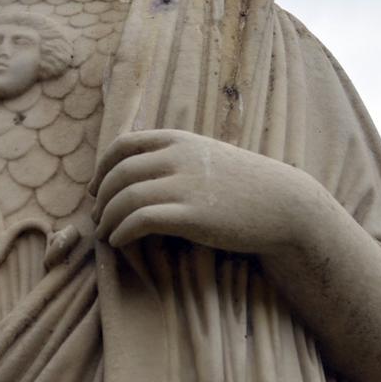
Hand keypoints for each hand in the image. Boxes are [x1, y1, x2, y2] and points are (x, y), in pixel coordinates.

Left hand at [89, 129, 324, 254]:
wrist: (285, 206)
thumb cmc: (244, 186)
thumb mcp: (206, 157)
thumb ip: (175, 158)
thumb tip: (138, 172)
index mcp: (178, 140)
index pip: (122, 145)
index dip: (101, 168)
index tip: (95, 189)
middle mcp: (177, 158)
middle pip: (118, 174)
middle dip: (101, 199)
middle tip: (97, 218)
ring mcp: (184, 185)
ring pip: (124, 198)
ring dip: (106, 219)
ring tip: (104, 233)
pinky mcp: (191, 215)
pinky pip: (140, 221)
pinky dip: (121, 232)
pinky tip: (119, 241)